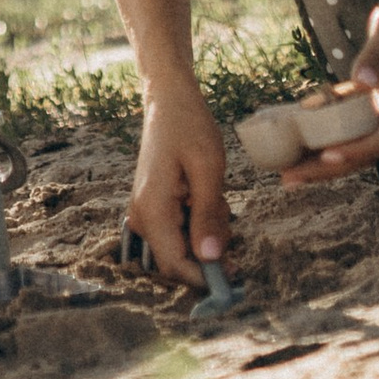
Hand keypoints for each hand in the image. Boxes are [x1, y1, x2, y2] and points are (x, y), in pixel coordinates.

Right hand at [126, 84, 230, 284]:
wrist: (168, 100)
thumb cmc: (190, 127)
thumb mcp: (209, 168)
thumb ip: (209, 216)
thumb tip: (212, 260)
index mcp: (152, 210)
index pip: (176, 266)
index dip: (206, 278)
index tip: (236, 274)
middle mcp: (142, 217)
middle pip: (179, 260)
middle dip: (208, 249)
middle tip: (224, 210)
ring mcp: (144, 213)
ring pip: (182, 246)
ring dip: (206, 231)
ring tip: (213, 193)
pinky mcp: (152, 208)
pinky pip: (178, 231)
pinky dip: (198, 221)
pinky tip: (203, 192)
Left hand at [282, 0, 378, 180]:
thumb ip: (378, 53)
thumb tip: (362, 84)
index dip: (359, 150)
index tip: (327, 158)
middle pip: (371, 147)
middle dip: (331, 166)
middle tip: (289, 179)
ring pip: (363, 137)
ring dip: (328, 153)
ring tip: (289, 167)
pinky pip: (359, 117)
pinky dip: (334, 126)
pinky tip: (303, 132)